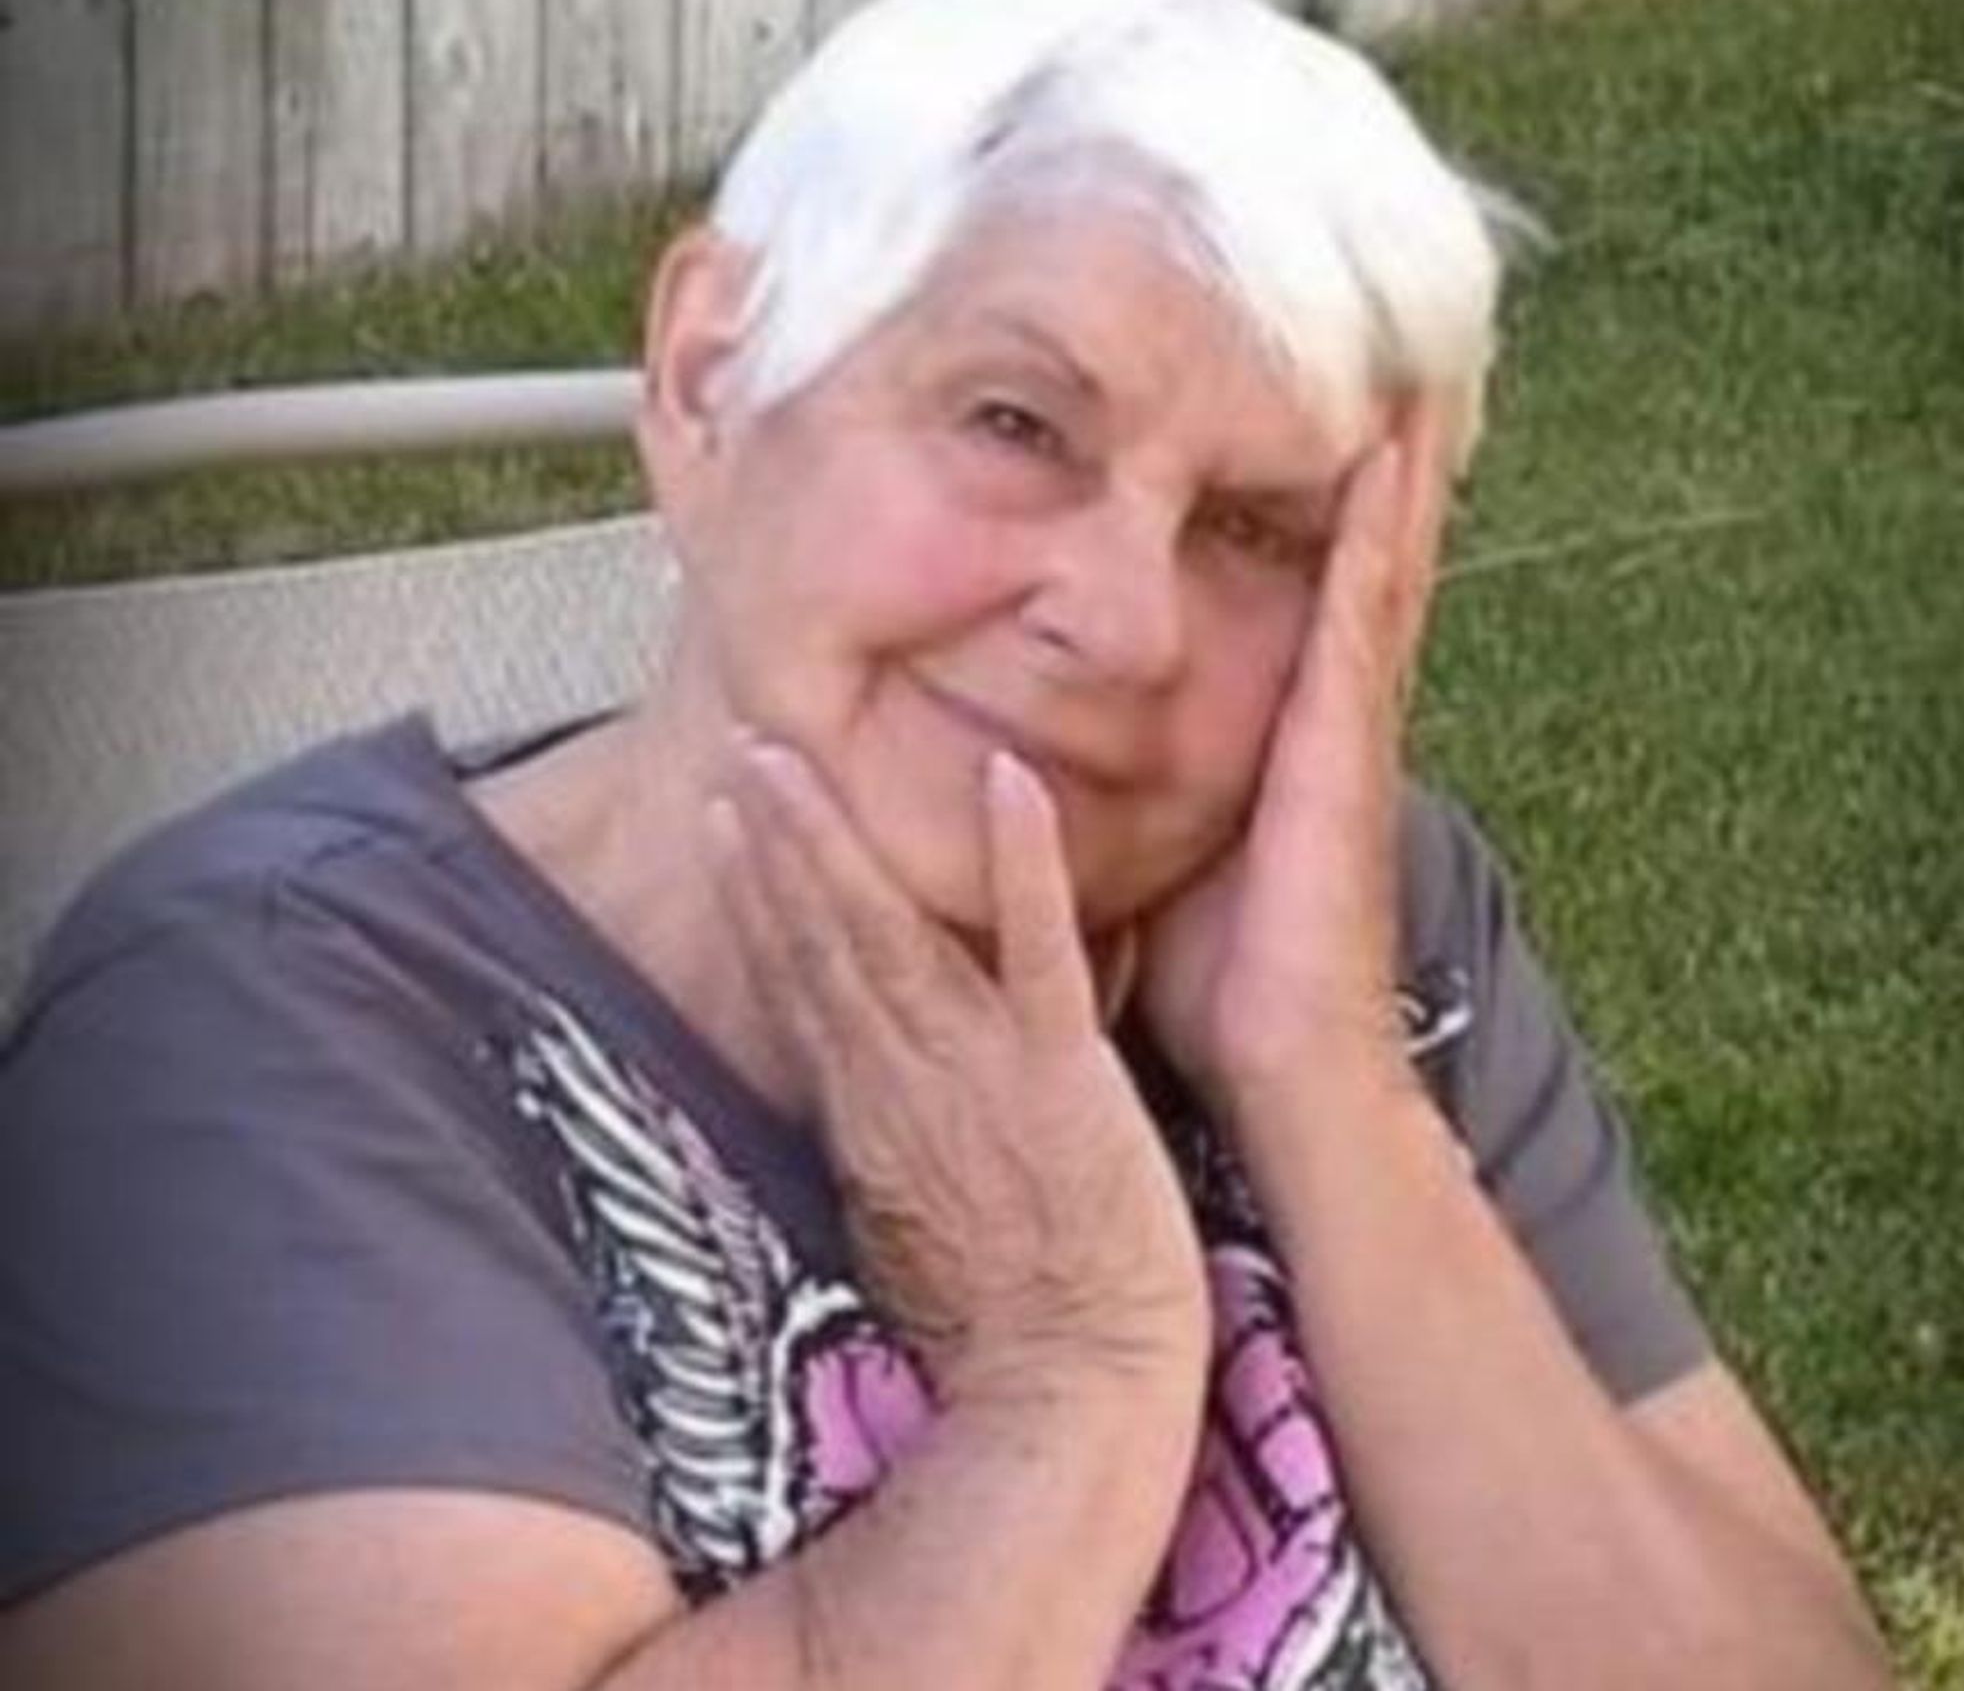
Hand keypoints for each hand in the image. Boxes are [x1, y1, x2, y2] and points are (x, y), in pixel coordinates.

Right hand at [709, 738, 1208, 1408]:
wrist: (1078, 1380)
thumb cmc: (1000, 1320)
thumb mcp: (904, 1223)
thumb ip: (878, 1137)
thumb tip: (850, 1085)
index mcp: (868, 1109)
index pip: (799, 980)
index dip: (757, 896)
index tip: (720, 819)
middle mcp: (904, 1074)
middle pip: (823, 940)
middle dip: (776, 842)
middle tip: (740, 748)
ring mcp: (980, 1064)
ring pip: (891, 932)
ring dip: (836, 840)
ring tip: (792, 759)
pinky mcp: (1064, 1068)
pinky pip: (1040, 947)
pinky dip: (1020, 863)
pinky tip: (1007, 779)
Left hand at [1134, 392, 1450, 1115]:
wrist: (1283, 1067)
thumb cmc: (1219, 974)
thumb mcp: (1162, 852)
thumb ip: (1132, 787)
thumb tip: (1049, 748)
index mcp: (1289, 733)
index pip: (1310, 592)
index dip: (1321, 505)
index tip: (1305, 409)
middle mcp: (1330, 710)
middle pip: (1359, 555)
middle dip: (1373, 457)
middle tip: (1383, 346)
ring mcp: (1350, 722)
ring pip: (1376, 561)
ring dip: (1392, 463)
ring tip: (1403, 357)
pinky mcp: (1345, 743)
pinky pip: (1362, 612)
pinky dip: (1381, 527)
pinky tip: (1386, 451)